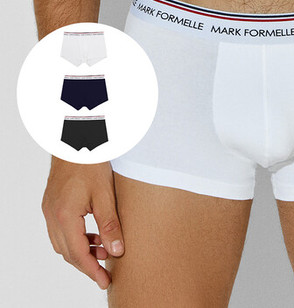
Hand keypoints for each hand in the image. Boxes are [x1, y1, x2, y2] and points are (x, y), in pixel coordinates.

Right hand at [41, 158, 123, 289]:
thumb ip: (110, 224)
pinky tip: (92, 235)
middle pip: (67, 251)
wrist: (76, 138)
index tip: (105, 281)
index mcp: (64, 215)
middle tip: (105, 272)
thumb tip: (117, 250)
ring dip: (81, 251)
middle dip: (86, 264)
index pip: (77, 254)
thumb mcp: (105, 194)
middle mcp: (52, 215)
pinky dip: (75, 238)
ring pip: (62, 242)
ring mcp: (50, 209)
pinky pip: (60, 230)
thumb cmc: (91, 162)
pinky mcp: (52, 203)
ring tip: (103, 251)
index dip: (92, 271)